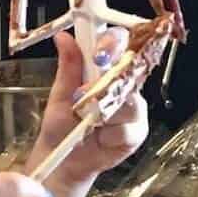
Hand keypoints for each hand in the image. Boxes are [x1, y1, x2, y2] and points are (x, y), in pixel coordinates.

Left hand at [27, 29, 149, 188]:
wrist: (64, 159)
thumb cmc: (62, 124)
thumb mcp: (60, 93)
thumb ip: (68, 66)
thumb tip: (63, 37)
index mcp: (108, 67)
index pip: (120, 43)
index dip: (113, 42)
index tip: (98, 51)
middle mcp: (125, 84)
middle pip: (133, 67)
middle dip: (111, 77)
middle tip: (86, 89)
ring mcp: (134, 108)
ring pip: (131, 100)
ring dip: (105, 110)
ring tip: (85, 118)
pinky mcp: (137, 132)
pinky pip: (128, 128)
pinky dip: (109, 133)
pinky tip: (99, 137)